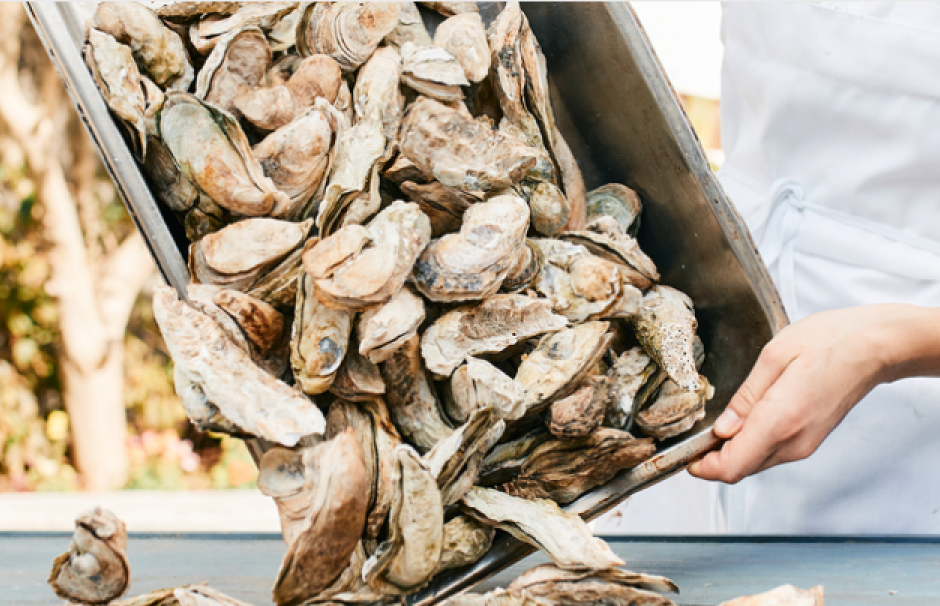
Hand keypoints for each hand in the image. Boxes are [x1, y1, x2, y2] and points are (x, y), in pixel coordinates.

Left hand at [687, 304, 925, 483]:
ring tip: (718, 421)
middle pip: (740, 469)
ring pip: (755, 462)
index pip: (732, 466)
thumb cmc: (829, 342)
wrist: (874, 347)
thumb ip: (745, 397)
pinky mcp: (810, 440)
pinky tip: (745, 418)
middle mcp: (794, 441)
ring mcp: (804, 445)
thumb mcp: (774, 356)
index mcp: (780, 420)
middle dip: (712, 458)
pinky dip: (750, 443)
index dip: (702, 467)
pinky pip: (770, 452)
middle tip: (694, 433)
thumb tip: (722, 427)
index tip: (684, 454)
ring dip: (731, 451)